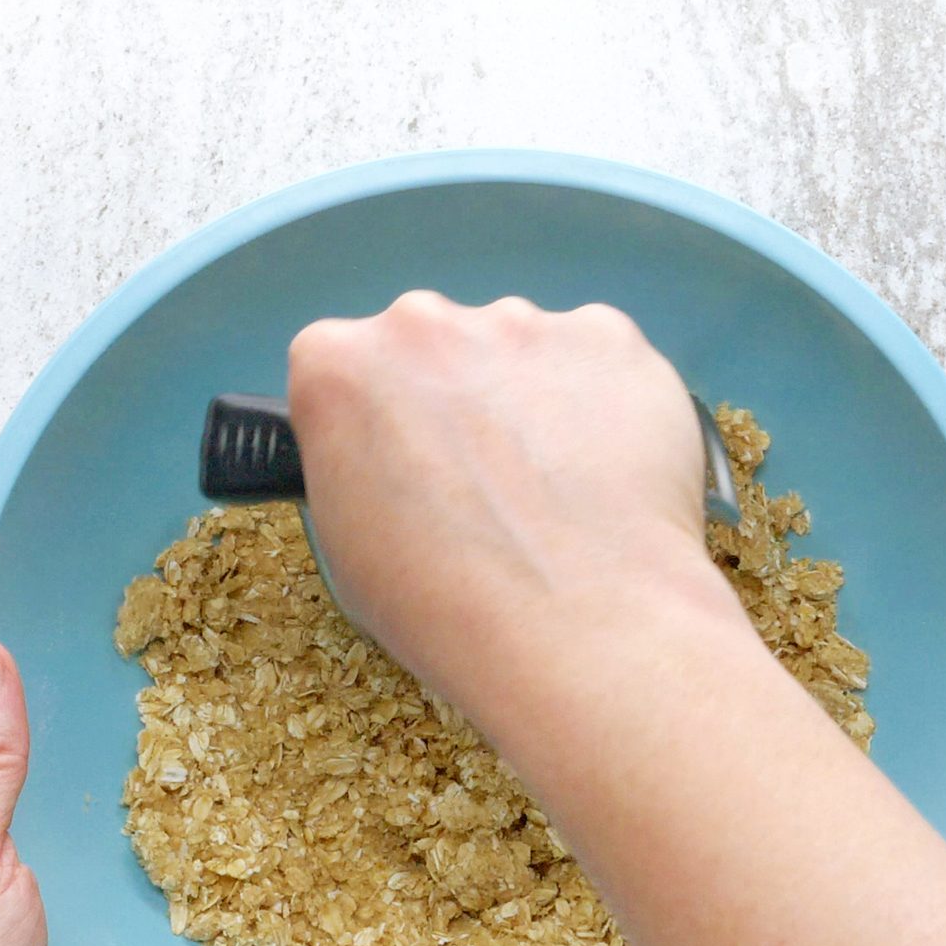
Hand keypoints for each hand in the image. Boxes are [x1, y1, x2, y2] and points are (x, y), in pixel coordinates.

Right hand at [286, 292, 745, 727]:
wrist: (574, 623)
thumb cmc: (447, 604)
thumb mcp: (345, 542)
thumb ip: (356, 459)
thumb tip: (397, 454)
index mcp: (336, 365)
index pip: (343, 369)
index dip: (378, 424)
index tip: (404, 468)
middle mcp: (423, 323)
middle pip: (434, 346)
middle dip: (456, 400)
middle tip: (486, 484)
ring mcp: (522, 323)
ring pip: (522, 351)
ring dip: (531, 400)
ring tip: (557, 492)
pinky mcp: (608, 338)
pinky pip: (599, 362)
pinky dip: (605, 405)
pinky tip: (608, 477)